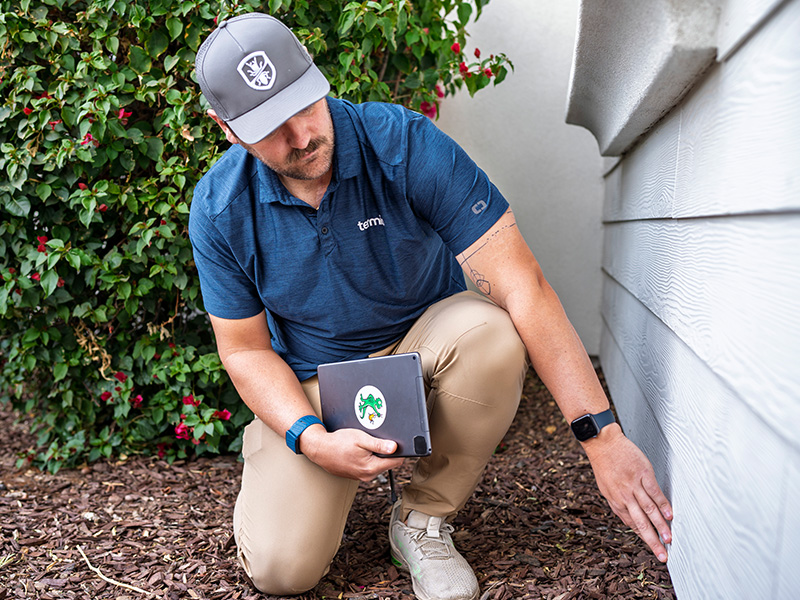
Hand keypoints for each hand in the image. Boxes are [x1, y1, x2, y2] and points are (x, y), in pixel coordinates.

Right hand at [300, 426, 404, 481]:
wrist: (320, 450)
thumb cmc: (338, 443)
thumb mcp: (361, 439)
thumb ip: (379, 445)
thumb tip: (395, 448)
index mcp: (371, 467)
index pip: (396, 461)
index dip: (399, 450)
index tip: (397, 442)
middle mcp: (368, 475)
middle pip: (387, 463)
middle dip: (385, 451)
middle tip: (375, 440)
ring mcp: (362, 476)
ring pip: (378, 464)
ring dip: (376, 455)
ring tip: (364, 444)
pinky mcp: (356, 475)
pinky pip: (369, 466)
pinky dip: (367, 458)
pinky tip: (358, 451)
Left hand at [583, 425, 672, 561]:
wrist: (602, 443)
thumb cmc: (604, 464)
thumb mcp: (606, 488)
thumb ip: (618, 503)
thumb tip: (628, 519)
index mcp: (615, 501)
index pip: (632, 524)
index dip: (643, 538)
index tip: (653, 549)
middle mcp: (624, 496)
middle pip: (641, 523)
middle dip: (653, 541)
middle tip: (663, 555)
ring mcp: (634, 485)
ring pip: (649, 510)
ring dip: (661, 526)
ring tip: (669, 539)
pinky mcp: (642, 474)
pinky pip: (655, 493)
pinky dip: (663, 505)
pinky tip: (670, 515)